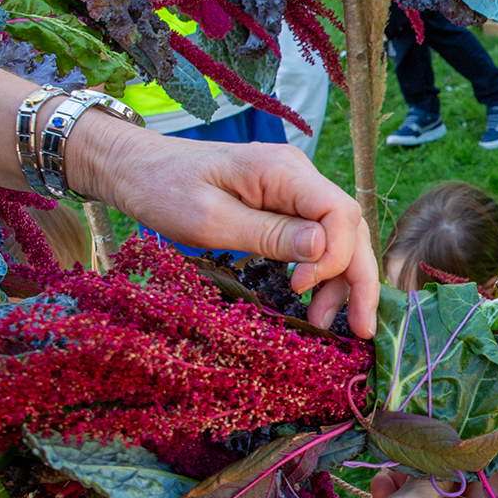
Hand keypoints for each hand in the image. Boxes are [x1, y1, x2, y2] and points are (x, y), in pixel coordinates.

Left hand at [73, 117, 379, 335]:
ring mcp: (295, 190)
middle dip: (359, 280)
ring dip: (340, 281)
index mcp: (284, 172)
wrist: (137, 167)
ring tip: (323, 322)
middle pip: (351, 228)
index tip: (298, 288)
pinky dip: (320, 271)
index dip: (333, 256)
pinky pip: (317, 238)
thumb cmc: (163, 189)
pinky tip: (312, 300)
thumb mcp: (209, 219)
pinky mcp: (285, 204)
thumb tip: (323, 248)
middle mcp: (300, 176)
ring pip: (340, 237)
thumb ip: (269, 234)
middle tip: (361, 329)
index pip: (341, 213)